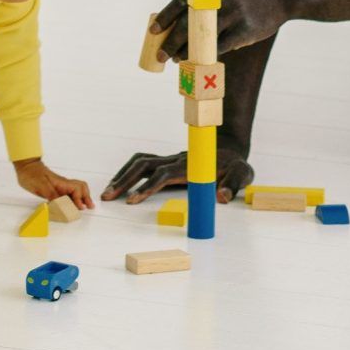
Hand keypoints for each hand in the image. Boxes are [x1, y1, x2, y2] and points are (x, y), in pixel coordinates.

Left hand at [15, 158, 93, 209]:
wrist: (25, 166)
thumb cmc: (31, 174)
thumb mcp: (41, 186)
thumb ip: (52, 195)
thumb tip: (62, 205)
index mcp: (60, 183)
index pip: (76, 190)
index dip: (80, 199)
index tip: (80, 208)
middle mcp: (62, 184)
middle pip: (80, 187)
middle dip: (86, 197)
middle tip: (90, 206)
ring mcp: (59, 185)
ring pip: (75, 190)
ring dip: (81, 197)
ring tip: (85, 206)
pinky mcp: (54, 188)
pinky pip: (67, 193)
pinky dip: (73, 198)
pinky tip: (72, 204)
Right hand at [101, 134, 254, 206]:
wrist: (230, 149)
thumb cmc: (235, 164)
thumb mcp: (242, 174)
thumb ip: (232, 185)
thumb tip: (222, 197)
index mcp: (190, 165)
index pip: (163, 174)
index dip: (148, 187)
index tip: (132, 200)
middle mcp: (175, 160)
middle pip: (144, 164)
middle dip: (125, 180)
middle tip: (108, 197)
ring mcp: (169, 159)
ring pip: (140, 161)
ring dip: (122, 175)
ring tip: (108, 192)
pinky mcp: (166, 162)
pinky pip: (142, 163)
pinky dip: (128, 171)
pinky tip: (119, 183)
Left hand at [153, 0, 287, 62]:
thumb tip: (175, 19)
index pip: (181, 0)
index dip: (166, 17)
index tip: (153, 31)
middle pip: (188, 22)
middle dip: (171, 41)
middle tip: (161, 55)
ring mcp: (234, 12)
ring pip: (202, 36)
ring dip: (186, 51)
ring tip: (176, 59)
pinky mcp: (246, 29)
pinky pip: (221, 46)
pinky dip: (207, 55)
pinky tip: (198, 61)